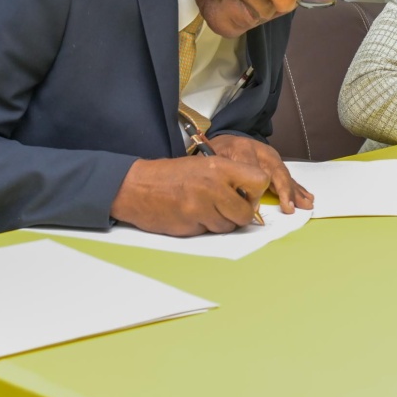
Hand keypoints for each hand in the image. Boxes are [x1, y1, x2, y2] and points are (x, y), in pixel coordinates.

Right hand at [110, 156, 268, 235]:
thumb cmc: (172, 175)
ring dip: (221, 222)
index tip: (246, 194)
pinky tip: (192, 215)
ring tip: (205, 208)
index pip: (260, 181)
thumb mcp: (204, 163)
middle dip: (239, 214)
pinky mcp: (190, 225)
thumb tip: (253, 196)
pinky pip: (209, 232)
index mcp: (219, 167)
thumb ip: (230, 177)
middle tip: (226, 207)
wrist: (137, 187)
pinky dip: (204, 227)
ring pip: (228, 226)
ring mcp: (200, 208)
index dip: (255, 192)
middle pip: (246, 213)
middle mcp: (213, 187)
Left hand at [209, 134, 313, 212]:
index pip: (252, 168)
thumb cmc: (219, 153)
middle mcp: (261, 152)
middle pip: (275, 170)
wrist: (226, 140)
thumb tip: (237, 196)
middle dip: (284, 189)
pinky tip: (307, 197)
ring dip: (295, 191)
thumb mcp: (214, 159)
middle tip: (289, 207)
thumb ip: (222, 174)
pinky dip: (297, 189)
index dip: (254, 188)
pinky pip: (288, 177)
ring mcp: (271, 158)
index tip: (255, 207)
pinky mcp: (276, 164)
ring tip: (305, 204)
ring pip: (284, 175)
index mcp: (243, 148)